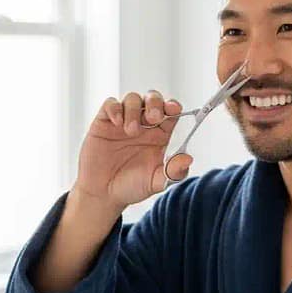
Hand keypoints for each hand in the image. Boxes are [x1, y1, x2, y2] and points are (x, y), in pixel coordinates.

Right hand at [72, 90, 193, 211]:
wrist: (103, 194)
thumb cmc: (131, 186)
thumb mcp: (156, 182)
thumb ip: (173, 172)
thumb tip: (188, 159)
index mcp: (160, 134)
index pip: (171, 111)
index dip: (173, 106)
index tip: (174, 109)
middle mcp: (143, 124)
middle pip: (153, 98)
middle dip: (155, 102)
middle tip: (153, 118)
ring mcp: (123, 121)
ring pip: (133, 98)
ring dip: (134, 109)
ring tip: (131, 131)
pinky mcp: (104, 122)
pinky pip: (110, 104)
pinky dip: (115, 108)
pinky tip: (117, 123)